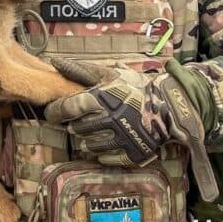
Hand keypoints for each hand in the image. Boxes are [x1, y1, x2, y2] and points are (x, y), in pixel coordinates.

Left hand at [44, 58, 217, 201]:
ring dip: (88, 140)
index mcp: (100, 99)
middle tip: (84, 121)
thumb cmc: (135, 87)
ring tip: (95, 132)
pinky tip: (108, 143)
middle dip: (77, 125)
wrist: (168, 107)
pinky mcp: (131, 154)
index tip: (55, 113)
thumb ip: (80, 70)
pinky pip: (105, 159)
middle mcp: (108, 120)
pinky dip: (103, 153)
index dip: (56, 112)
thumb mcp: (109, 74)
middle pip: (77, 129)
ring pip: (89, 146)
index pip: (66, 109)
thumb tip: (54, 62)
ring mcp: (120, 139)